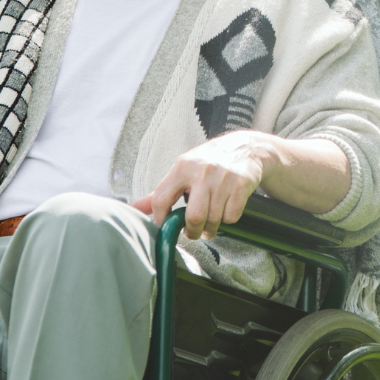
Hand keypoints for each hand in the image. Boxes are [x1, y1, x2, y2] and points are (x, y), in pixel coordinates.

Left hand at [131, 131, 275, 239]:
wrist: (246, 148)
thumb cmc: (208, 163)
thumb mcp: (182, 171)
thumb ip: (160, 192)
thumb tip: (133, 209)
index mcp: (182, 167)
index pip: (161, 198)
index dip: (161, 218)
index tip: (166, 225)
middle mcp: (201, 171)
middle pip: (193, 217)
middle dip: (193, 231)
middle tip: (194, 232)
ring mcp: (223, 178)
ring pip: (213, 219)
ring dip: (211, 228)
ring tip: (210, 223)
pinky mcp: (241, 184)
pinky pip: (231, 216)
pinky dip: (228, 220)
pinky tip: (225, 210)